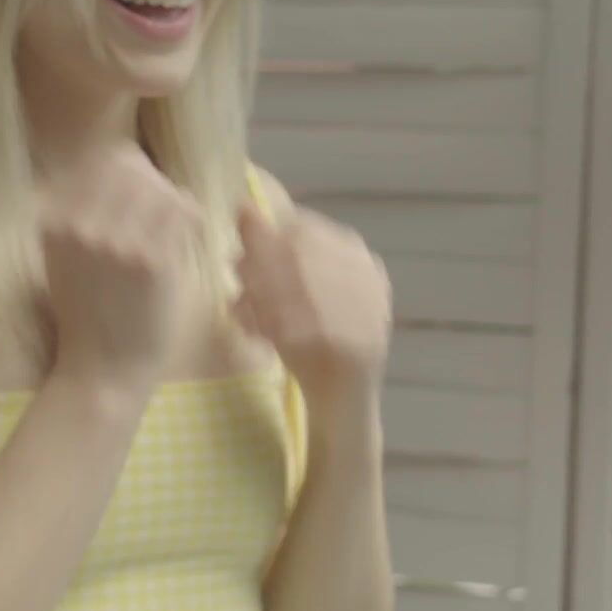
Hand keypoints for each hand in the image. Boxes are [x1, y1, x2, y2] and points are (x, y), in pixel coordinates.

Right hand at [40, 143, 202, 402]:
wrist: (102, 370)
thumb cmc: (88, 315)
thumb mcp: (63, 257)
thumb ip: (80, 213)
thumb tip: (124, 164)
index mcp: (54, 220)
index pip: (104, 161)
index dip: (132, 173)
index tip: (143, 198)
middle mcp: (79, 224)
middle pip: (133, 167)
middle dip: (156, 186)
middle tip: (165, 215)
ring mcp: (114, 241)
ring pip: (161, 187)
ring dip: (175, 204)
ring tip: (176, 231)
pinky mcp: (150, 261)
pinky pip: (184, 213)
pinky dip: (193, 222)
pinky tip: (190, 241)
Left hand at [228, 197, 392, 407]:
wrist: (340, 404)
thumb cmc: (309, 343)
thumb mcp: (283, 293)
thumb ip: (268, 253)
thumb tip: (243, 207)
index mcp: (355, 254)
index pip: (302, 229)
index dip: (262, 242)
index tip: (238, 266)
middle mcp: (370, 276)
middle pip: (302, 255)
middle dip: (260, 269)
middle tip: (238, 288)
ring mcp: (373, 309)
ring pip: (304, 287)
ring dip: (264, 299)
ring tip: (243, 315)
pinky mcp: (366, 345)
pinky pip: (315, 326)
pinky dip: (281, 328)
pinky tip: (262, 337)